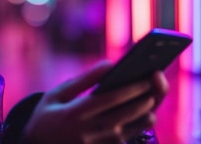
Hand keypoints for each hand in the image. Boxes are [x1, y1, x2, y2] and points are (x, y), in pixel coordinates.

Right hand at [22, 61, 168, 143]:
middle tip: (154, 86)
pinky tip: (139, 117)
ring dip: (143, 117)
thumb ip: (82, 80)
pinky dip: (134, 129)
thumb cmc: (46, 117)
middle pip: (125, 116)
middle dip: (144, 100)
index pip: (110, 99)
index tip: (145, 77)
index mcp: (74, 114)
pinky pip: (123, 142)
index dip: (131, 88)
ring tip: (149, 102)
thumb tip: (109, 65)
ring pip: (129, 132)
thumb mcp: (55, 95)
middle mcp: (87, 132)